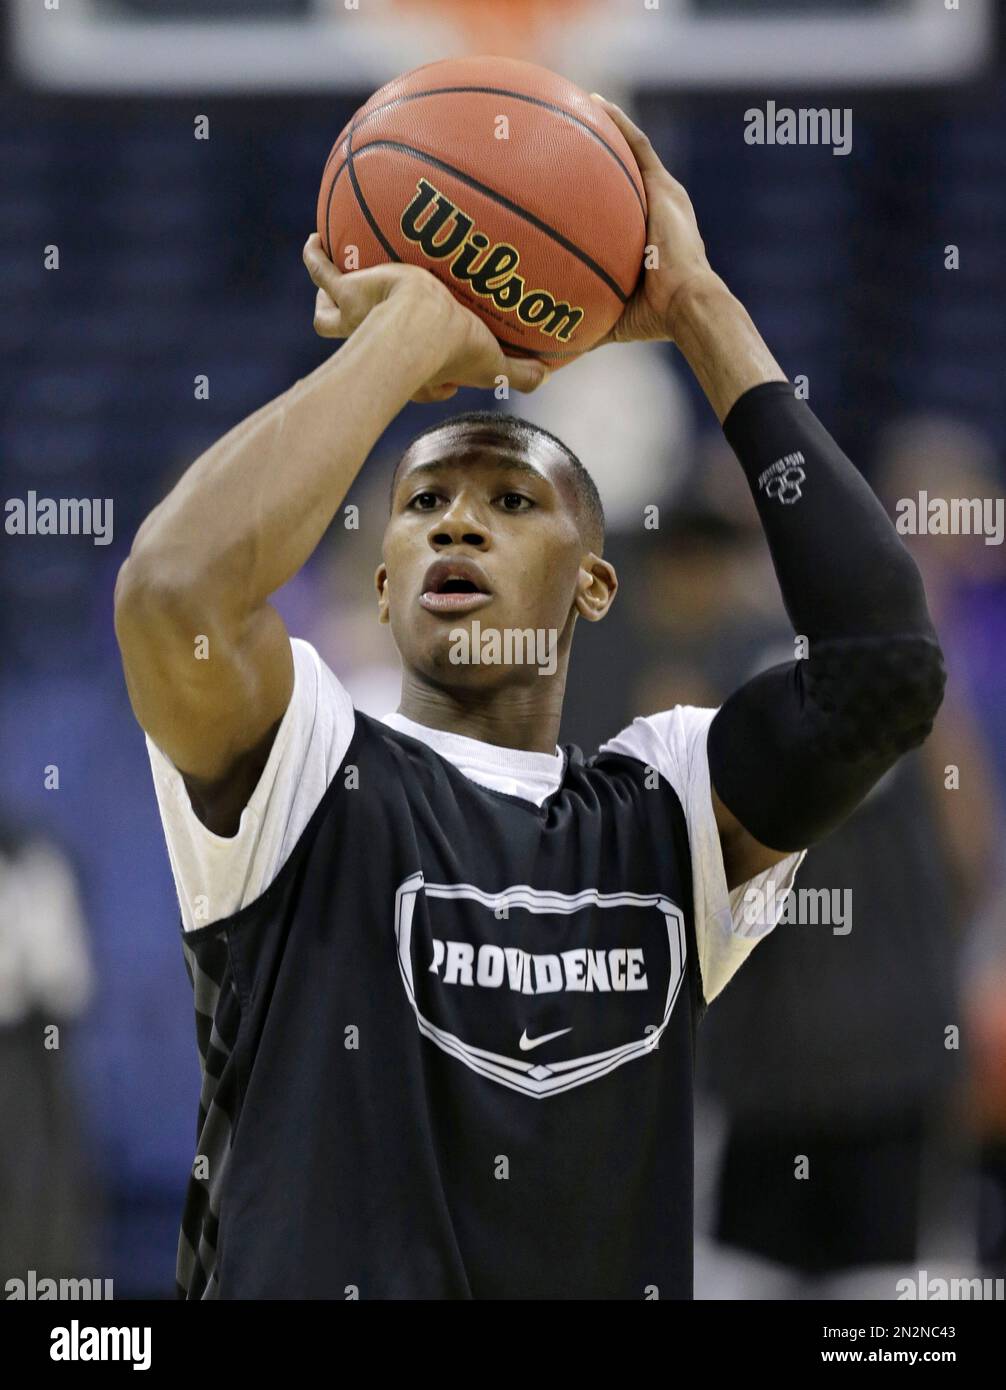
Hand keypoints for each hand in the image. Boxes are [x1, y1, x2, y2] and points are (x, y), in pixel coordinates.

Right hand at [303, 235, 549, 402]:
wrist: (422, 325)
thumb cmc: (456, 349)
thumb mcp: (493, 363)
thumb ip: (518, 371)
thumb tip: (545, 377)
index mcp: (410, 365)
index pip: (413, 381)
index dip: (429, 386)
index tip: (445, 384)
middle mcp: (374, 343)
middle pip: (356, 345)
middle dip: (357, 338)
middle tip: (365, 325)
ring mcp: (355, 318)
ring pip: (327, 317)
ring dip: (327, 304)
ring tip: (330, 283)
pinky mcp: (347, 291)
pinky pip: (322, 270)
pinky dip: (316, 256)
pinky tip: (315, 238)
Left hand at [588, 96, 720, 346]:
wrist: (688, 305)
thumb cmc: (656, 319)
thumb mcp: (612, 319)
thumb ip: (584, 323)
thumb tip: (549, 351)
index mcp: (650, 236)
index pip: (622, 206)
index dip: (598, 192)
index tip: (571, 181)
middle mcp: (660, 209)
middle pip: (626, 173)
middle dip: (600, 153)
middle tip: (568, 135)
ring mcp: (664, 196)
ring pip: (631, 152)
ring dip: (607, 128)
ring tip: (578, 106)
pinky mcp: (665, 188)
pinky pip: (638, 147)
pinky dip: (618, 125)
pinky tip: (595, 103)